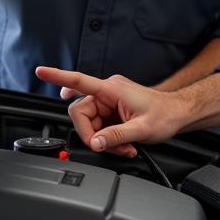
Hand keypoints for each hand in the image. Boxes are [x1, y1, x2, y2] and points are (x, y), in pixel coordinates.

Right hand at [35, 67, 182, 156]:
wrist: (178, 113)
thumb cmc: (165, 115)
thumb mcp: (141, 129)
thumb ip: (115, 137)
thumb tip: (96, 143)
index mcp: (111, 89)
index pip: (79, 81)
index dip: (57, 76)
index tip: (41, 71)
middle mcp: (107, 92)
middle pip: (81, 114)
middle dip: (93, 135)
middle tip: (110, 147)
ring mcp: (109, 101)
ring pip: (91, 124)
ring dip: (104, 140)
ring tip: (124, 146)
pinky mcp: (112, 110)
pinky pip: (100, 127)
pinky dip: (109, 139)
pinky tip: (123, 144)